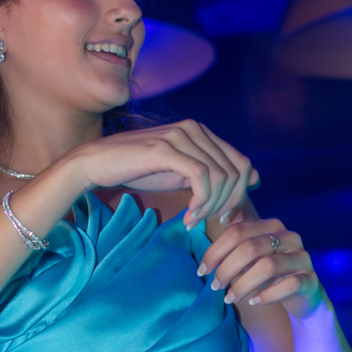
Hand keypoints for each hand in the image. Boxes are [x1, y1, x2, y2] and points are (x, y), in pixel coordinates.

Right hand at [71, 120, 258, 227]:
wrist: (97, 163)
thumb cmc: (137, 170)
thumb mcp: (181, 174)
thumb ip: (213, 175)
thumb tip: (254, 178)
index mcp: (202, 132)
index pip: (242, 163)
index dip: (241, 194)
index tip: (224, 217)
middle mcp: (195, 129)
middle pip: (236, 171)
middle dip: (228, 203)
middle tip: (209, 222)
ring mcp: (181, 136)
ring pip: (220, 175)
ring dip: (211, 206)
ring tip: (193, 220)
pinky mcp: (166, 149)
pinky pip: (200, 177)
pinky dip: (200, 202)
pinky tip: (188, 216)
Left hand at [199, 213, 321, 317]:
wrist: (303, 297)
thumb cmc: (270, 275)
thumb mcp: (251, 257)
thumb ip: (234, 242)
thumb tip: (205, 223)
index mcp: (272, 226)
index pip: (238, 232)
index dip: (215, 251)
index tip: (202, 270)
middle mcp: (290, 237)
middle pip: (250, 248)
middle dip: (227, 269)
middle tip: (215, 286)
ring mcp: (302, 258)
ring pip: (267, 266)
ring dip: (242, 284)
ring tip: (229, 298)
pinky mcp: (310, 280)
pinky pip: (289, 285)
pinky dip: (268, 294)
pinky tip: (254, 302)